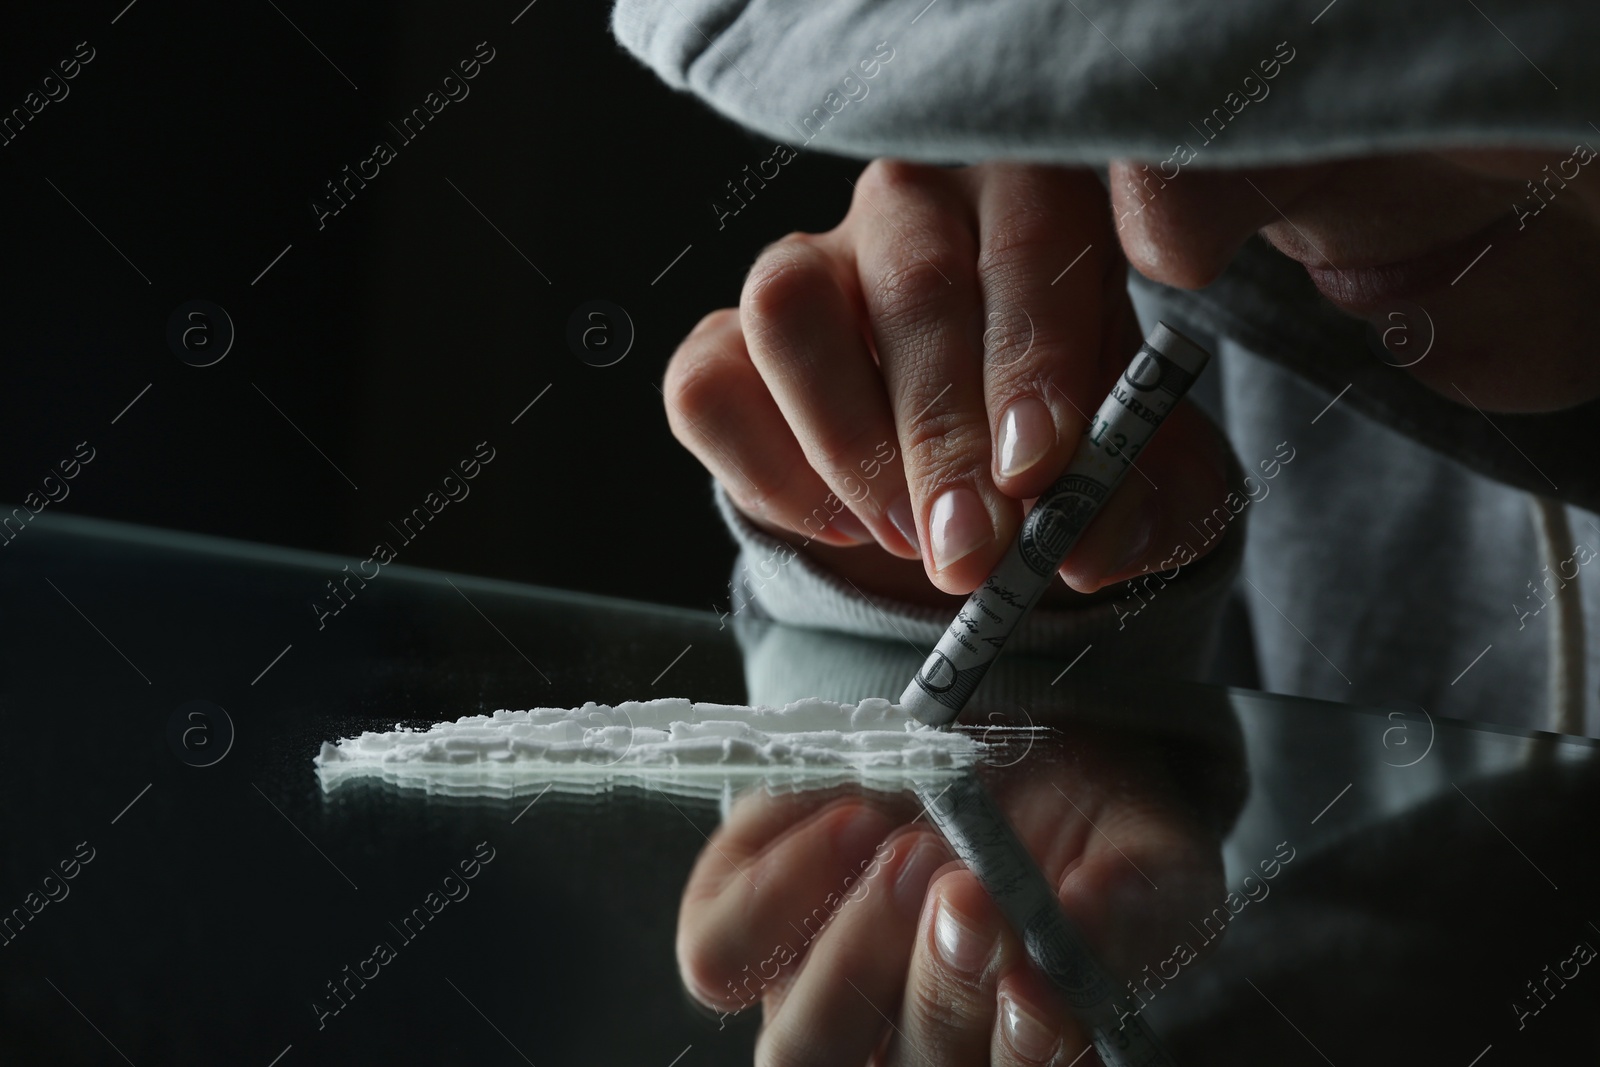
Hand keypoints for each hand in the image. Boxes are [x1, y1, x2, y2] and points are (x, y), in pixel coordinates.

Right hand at [663, 160, 1229, 600]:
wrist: (974, 489)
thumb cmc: (1064, 450)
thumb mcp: (1142, 484)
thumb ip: (1141, 505)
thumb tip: (1090, 545)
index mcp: (1034, 203)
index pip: (1031, 244)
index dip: (1031, 357)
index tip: (1037, 468)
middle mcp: (912, 211)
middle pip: (911, 285)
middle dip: (940, 434)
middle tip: (971, 547)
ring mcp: (804, 266)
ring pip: (787, 310)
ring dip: (848, 443)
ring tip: (906, 537)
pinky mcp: (723, 344)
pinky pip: (708, 389)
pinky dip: (770, 475)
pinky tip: (843, 527)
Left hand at [674, 732, 1226, 1064]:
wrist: (1016, 742)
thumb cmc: (1093, 826)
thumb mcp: (1148, 851)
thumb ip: (1137, 898)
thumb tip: (1088, 918)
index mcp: (1008, 1056)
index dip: (1024, 1055)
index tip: (1039, 984)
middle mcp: (905, 1051)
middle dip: (940, 996)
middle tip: (970, 894)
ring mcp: (816, 1001)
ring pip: (800, 1050)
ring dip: (853, 960)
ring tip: (914, 852)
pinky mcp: (744, 929)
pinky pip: (719, 956)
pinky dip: (773, 896)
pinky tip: (850, 820)